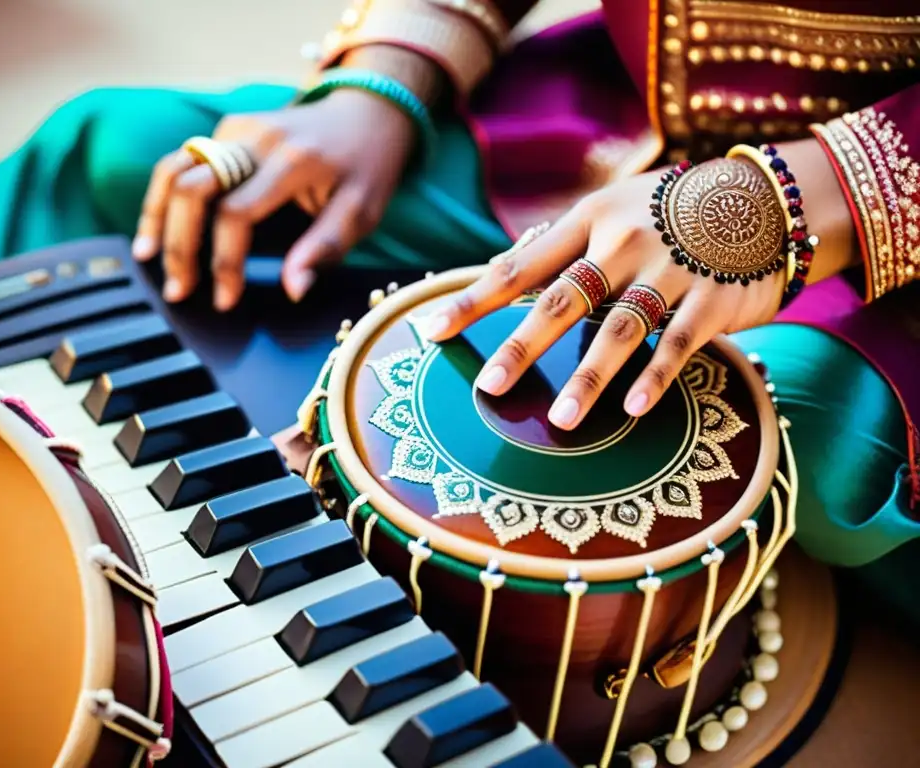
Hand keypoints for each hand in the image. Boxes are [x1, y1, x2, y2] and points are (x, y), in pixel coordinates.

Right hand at [132, 88, 415, 309]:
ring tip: (147, 258)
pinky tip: (155, 228)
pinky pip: (182, 162)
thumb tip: (293, 290)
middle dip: (179, 245)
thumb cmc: (367, 167)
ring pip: (174, 168)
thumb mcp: (363, 211)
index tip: (226, 300)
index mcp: (292, 160)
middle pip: (193, 188)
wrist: (367, 111)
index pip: (236, 213)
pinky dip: (163, 196)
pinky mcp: (226, 130)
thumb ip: (325, 248)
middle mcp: (255, 137)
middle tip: (178, 291)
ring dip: (157, 217)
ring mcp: (236, 128)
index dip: (224, 262)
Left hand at [420, 141, 853, 430]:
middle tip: (488, 386)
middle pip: (562, 299)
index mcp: (589, 221)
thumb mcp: (611, 209)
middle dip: (523, 346)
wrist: (767, 197)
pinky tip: (633, 409)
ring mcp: (669, 270)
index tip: (431, 330)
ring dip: (589, 378)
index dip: (473, 299)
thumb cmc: (670, 211)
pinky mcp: (712, 298)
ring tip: (562, 421)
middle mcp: (624, 243)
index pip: (519, 267)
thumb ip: (561, 242)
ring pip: (619, 328)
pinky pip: (679, 342)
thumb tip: (502, 266)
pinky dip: (655, 375)